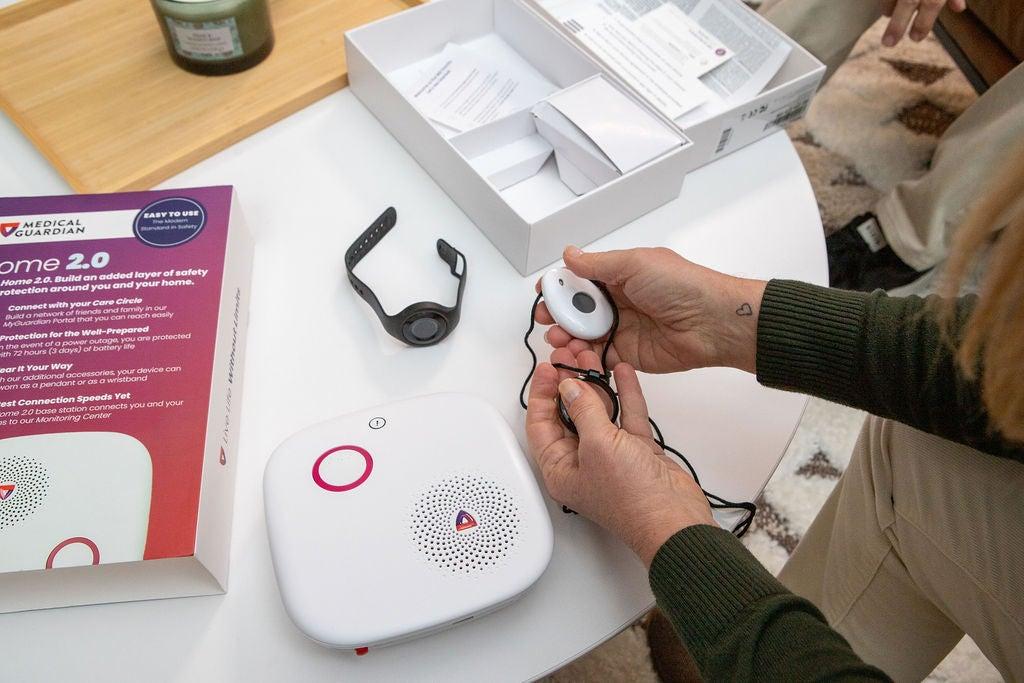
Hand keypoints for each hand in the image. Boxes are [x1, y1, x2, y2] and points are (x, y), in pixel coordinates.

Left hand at [525, 346, 714, 566]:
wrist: (674, 518)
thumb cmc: (631, 499)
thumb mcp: (597, 445)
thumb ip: (583, 411)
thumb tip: (569, 388)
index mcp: (560, 469)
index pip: (540, 425)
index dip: (542, 394)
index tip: (549, 369)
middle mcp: (582, 462)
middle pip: (569, 415)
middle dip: (571, 384)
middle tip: (571, 358)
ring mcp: (611, 456)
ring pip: (599, 412)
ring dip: (598, 385)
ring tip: (594, 357)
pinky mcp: (636, 451)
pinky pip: (626, 417)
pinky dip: (625, 394)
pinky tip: (621, 372)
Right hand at [537, 246, 765, 373]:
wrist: (712, 323)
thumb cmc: (681, 286)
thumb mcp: (635, 264)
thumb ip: (597, 264)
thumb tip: (569, 254)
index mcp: (620, 275)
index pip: (581, 279)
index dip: (561, 285)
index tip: (545, 292)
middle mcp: (619, 301)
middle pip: (577, 309)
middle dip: (558, 313)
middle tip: (547, 318)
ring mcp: (621, 329)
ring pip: (583, 334)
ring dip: (566, 335)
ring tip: (558, 338)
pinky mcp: (626, 354)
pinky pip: (597, 357)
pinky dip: (582, 357)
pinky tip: (572, 354)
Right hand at [881, 0, 965, 45]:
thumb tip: (959, 9)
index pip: (933, 3)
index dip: (923, 23)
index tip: (915, 39)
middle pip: (908, 1)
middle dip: (897, 24)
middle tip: (888, 43)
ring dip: (887, 7)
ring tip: (887, 15)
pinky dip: (887, 1)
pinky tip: (886, 5)